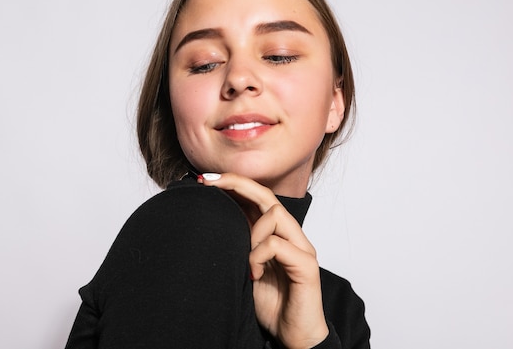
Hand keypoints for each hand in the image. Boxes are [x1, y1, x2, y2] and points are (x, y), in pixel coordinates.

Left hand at [199, 173, 328, 348]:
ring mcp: (302, 249)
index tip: (206, 180)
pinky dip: (258, 255)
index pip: (259, 199)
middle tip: (209, 183)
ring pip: (275, 215)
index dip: (235, 185)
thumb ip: (239, 246)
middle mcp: (292, 237)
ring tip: (244, 259)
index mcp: (276, 236)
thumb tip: (211, 223)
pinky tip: (253, 273)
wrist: (294, 338)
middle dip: (238, 184)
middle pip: (268, 197)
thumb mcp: (245, 269)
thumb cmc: (272, 306)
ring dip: (252, 232)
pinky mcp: (306, 266)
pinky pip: (278, 244)